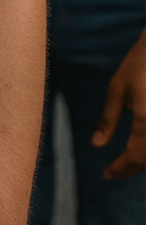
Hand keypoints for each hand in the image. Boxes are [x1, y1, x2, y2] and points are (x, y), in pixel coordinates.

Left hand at [93, 29, 145, 177]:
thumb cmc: (139, 64)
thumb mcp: (118, 88)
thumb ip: (108, 119)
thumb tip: (97, 145)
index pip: (134, 157)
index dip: (121, 169)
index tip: (106, 175)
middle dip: (132, 168)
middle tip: (115, 170)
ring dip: (143, 162)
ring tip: (127, 162)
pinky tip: (141, 148)